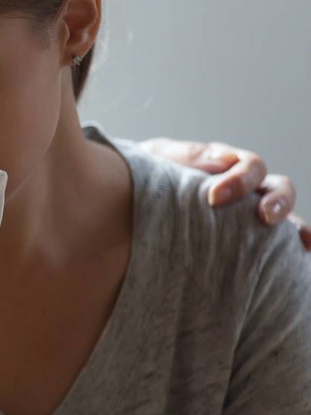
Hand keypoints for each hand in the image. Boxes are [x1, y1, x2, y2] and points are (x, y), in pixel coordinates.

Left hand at [140, 138, 309, 249]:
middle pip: (275, 187)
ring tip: (300, 242)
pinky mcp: (245, 239)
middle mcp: (242, 187)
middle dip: (276, 201)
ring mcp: (246, 213)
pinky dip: (294, 248)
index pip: (246, 165)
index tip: (215, 199)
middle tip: (264, 217)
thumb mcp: (155, 159)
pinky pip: (276, 244)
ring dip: (294, 226)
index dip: (239, 179)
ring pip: (284, 215)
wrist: (122, 200)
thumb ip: (185, 156)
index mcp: (222, 164)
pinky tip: (305, 257)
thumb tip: (222, 161)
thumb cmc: (141, 176)